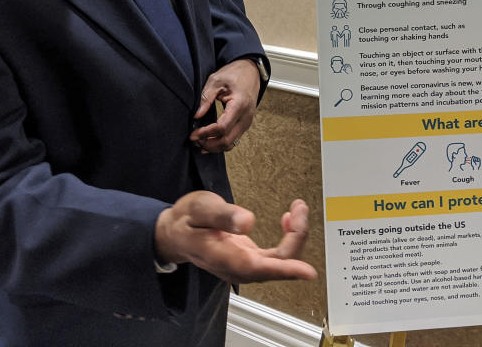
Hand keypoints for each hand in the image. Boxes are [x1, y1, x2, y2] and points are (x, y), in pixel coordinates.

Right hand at [154, 191, 316, 283]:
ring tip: (297, 210)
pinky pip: (275, 257)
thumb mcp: (199, 208)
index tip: (307, 272)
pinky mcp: (248, 259)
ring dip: (294, 237)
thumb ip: (222, 215)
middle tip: (299, 209)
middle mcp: (236, 267)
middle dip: (296, 237)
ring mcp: (244, 265)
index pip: (257, 268)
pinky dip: (287, 238)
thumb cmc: (185, 221)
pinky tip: (288, 221)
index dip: (285, 271)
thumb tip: (248, 221)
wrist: (173, 234)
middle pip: (275, 264)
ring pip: (279, 262)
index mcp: (222, 256)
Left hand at [190, 59, 259, 152]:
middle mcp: (246, 117)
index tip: (193, 134)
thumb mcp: (216, 80)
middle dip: (209, 144)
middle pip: (227, 140)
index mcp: (239, 105)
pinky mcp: (245, 123)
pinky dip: (222, 143)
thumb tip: (196, 116)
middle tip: (194, 141)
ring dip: (215, 146)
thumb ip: (206, 98)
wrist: (251, 71)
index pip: (222, 128)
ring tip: (200, 143)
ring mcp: (247, 122)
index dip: (206, 133)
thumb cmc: (234, 74)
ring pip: (231, 143)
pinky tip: (210, 143)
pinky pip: (234, 139)